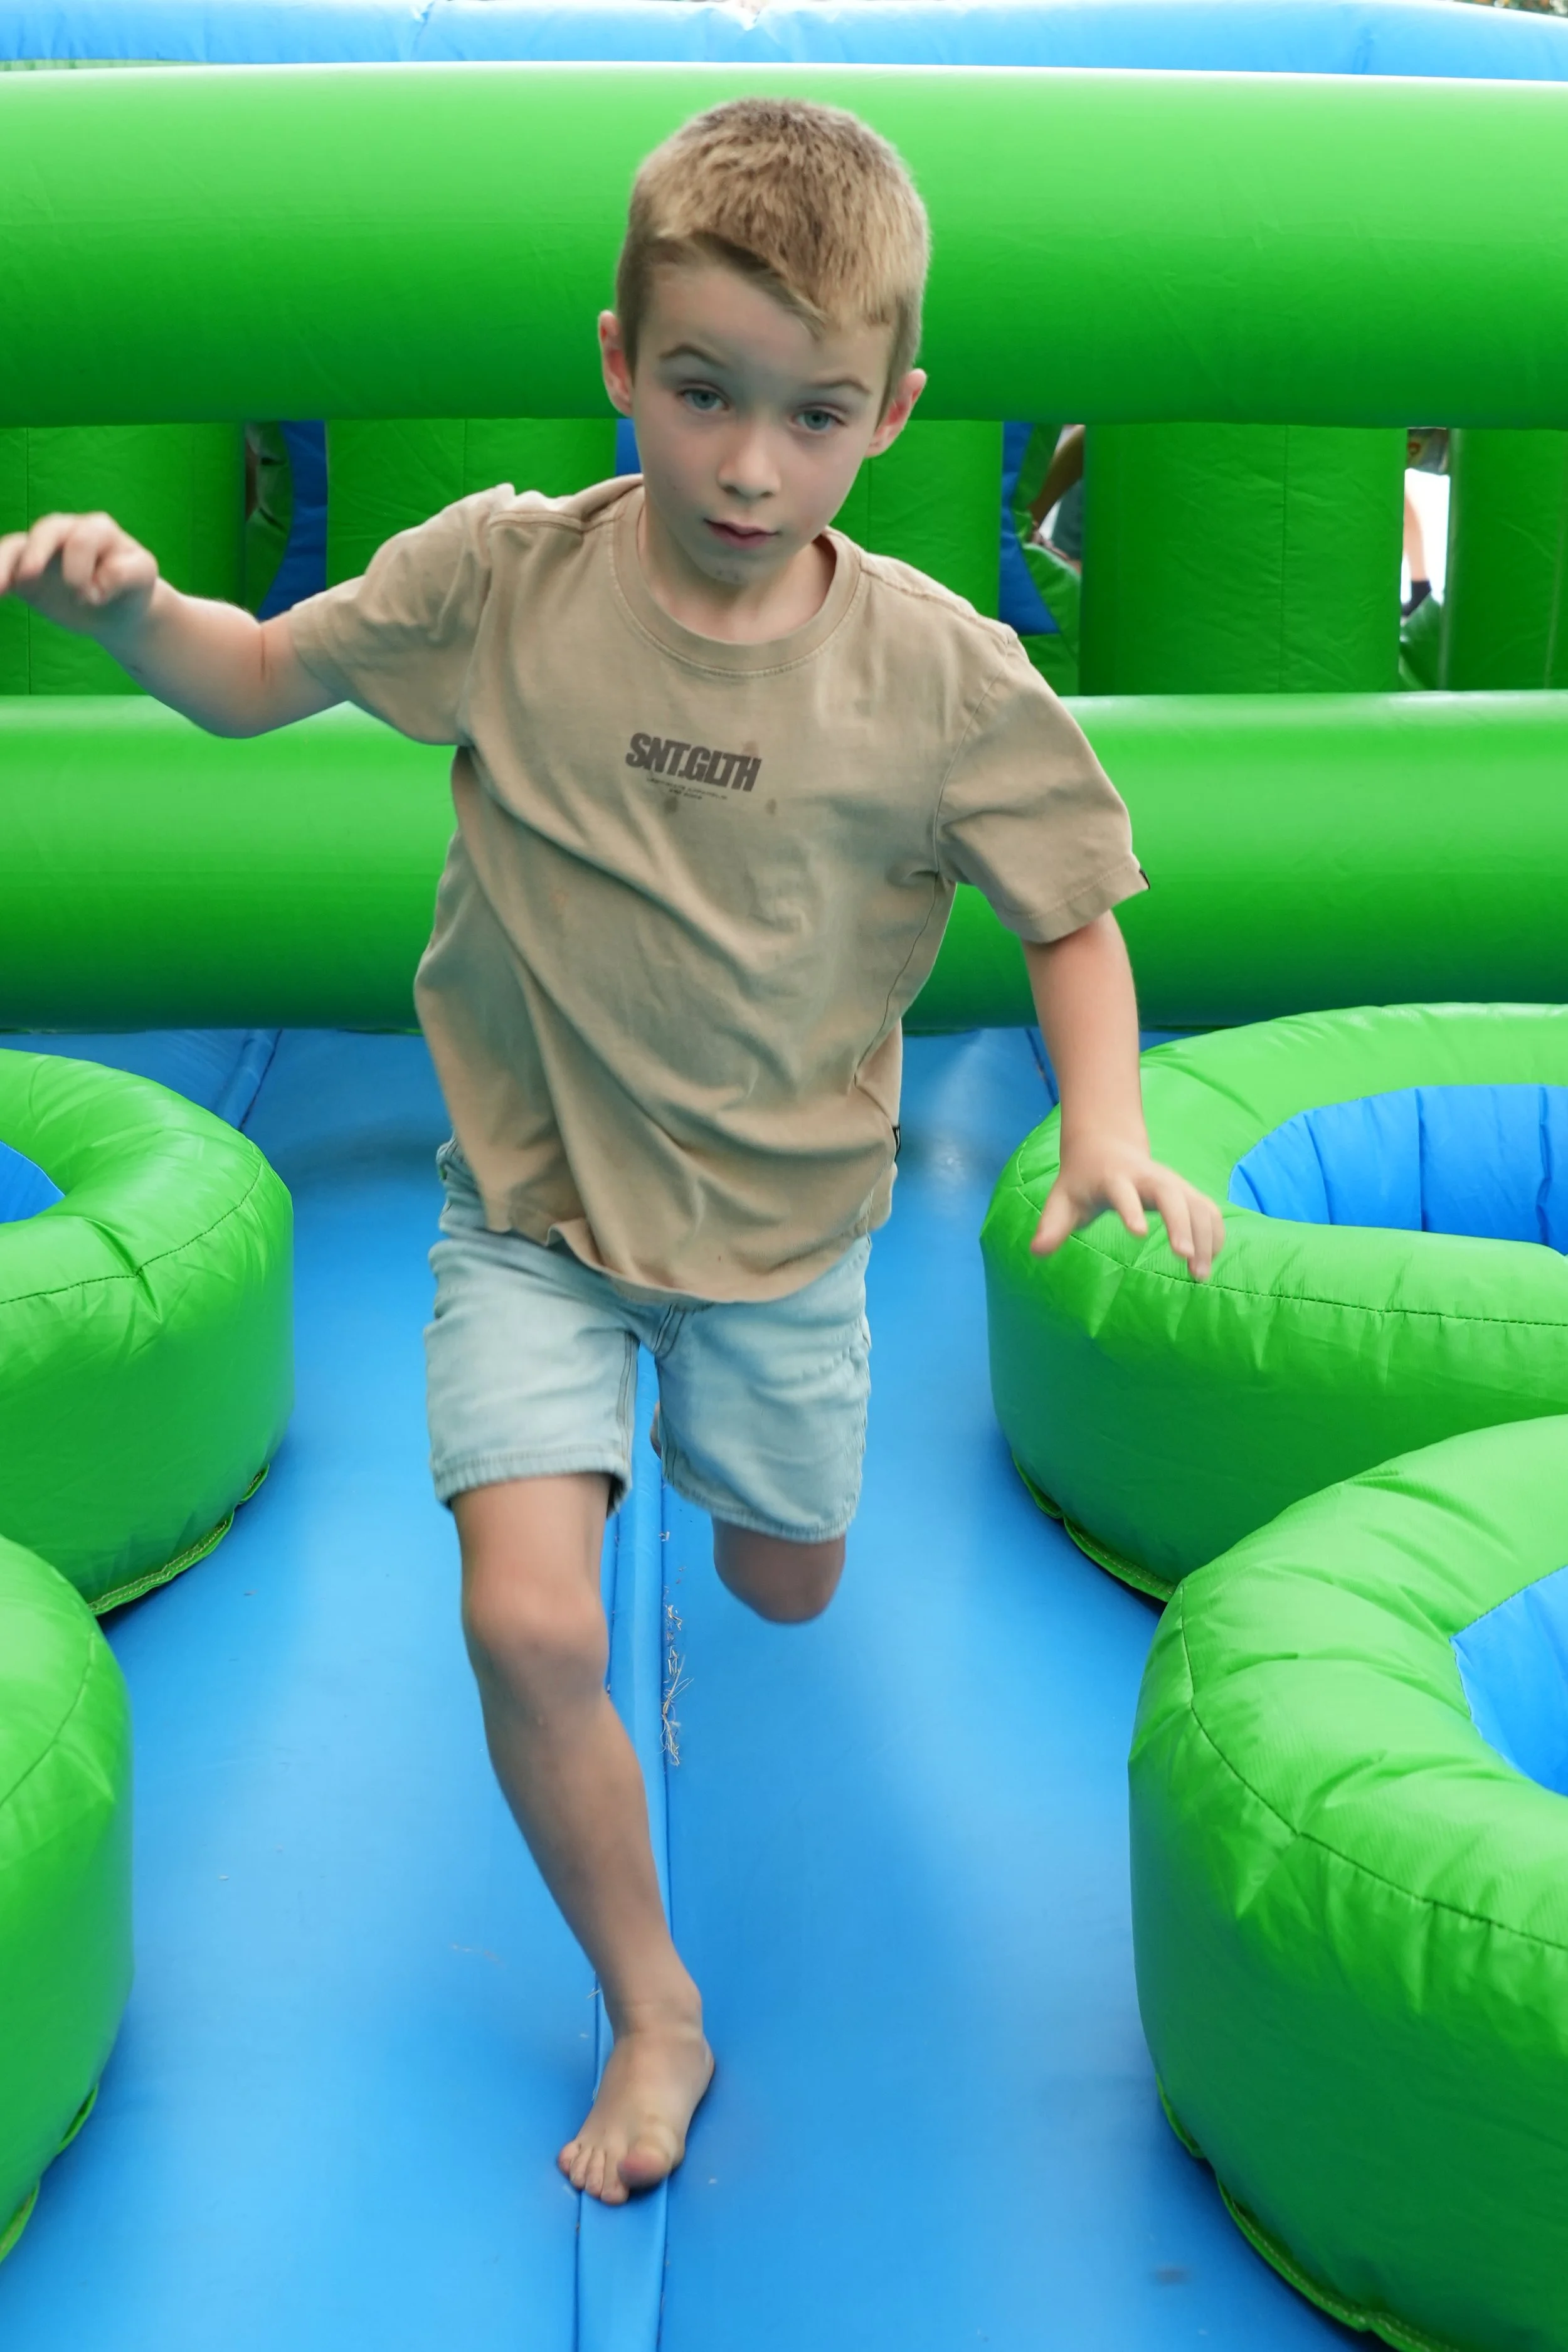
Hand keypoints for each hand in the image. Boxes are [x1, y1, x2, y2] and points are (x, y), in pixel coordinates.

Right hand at [0, 511, 158, 639]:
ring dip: (3, 563)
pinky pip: (5, 567)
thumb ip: (126, 573)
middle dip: (37, 552)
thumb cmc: (132, 589)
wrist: (118, 610)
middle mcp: (68, 532)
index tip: (93, 598)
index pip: (83, 539)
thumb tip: (98, 584)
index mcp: (98, 530)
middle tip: (30, 577)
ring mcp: (44, 550)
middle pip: (47, 530)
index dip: (83, 568)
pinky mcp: (27, 572)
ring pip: (18, 546)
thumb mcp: (143, 578)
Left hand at [1030, 1136, 1224, 1280]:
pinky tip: (1209, 1261)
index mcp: (1114, 1177)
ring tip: (1198, 1275)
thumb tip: (1036, 1252)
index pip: (1123, 1191)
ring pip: (1197, 1203)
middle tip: (1184, 1258)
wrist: (1105, 1145)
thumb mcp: (1062, 1199)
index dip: (1130, 1210)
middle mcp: (1149, 1177)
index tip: (1137, 1234)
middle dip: (1181, 1224)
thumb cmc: (1082, 1179)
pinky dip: (1214, 1235)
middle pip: (1171, 1194)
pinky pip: (1209, 1211)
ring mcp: (1173, 1182)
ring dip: (1203, 1237)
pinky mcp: (1187, 1191)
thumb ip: (1052, 1225)